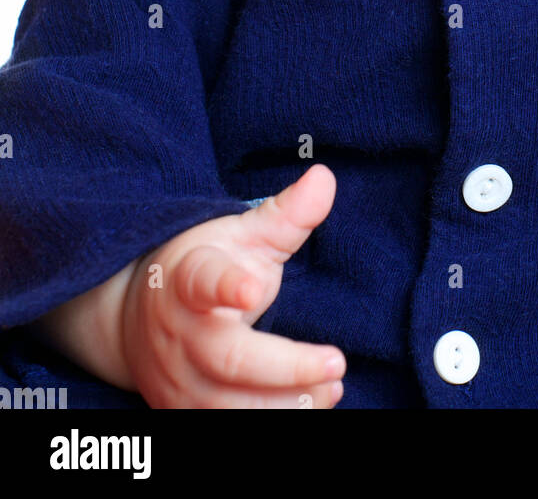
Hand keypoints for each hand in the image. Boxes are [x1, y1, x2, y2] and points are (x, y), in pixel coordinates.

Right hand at [120, 164, 345, 407]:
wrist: (132, 319)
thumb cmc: (202, 269)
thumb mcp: (239, 235)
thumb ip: (285, 214)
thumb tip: (326, 177)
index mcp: (190, 279)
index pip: (205, 281)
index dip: (228, 286)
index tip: (254, 288)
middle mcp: (180, 335)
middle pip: (229, 359)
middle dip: (285, 367)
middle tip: (336, 362)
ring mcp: (178, 381)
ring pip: (230, 407)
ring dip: (285, 405)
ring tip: (332, 389)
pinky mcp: (183, 414)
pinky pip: (227, 429)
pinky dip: (272, 422)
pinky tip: (311, 408)